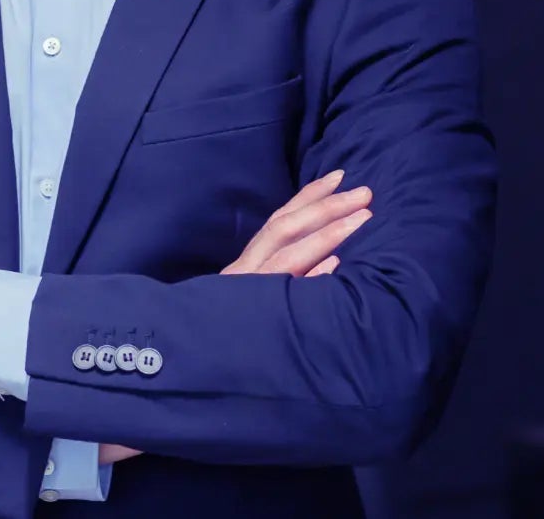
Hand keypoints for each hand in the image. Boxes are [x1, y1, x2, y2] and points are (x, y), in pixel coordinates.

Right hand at [95, 173, 373, 466]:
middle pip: (286, 230)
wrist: (178, 367)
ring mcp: (248, 296)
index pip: (280, 219)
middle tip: (365, 192)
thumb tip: (326, 258)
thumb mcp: (248, 297)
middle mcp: (246, 273)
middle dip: (327, 208)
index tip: (339, 176)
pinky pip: (284, 295)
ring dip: (328, 234)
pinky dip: (310, 278)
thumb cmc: (225, 332)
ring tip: (361, 219)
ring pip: (289, 256)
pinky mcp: (253, 321)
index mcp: (247, 264)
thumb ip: (277, 274)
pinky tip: (336, 266)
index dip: (309, 196)